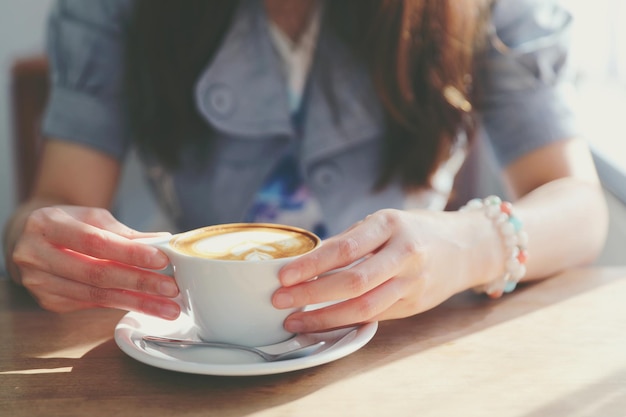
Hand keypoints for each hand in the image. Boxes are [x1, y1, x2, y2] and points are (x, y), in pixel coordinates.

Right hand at [11, 206, 179, 318]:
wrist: (32, 236)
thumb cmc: (69, 223)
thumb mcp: (92, 217)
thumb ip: (123, 232)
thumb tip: (162, 242)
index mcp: (46, 225)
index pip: (94, 242)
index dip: (130, 253)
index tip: (161, 260)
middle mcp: (36, 255)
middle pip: (96, 274)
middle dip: (139, 283)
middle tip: (170, 289)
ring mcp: (39, 283)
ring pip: (96, 296)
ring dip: (137, 303)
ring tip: (167, 307)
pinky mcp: (49, 302)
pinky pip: (92, 305)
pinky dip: (122, 305)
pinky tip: (146, 307)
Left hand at [273, 209, 480, 332]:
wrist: (468, 247)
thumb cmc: (418, 230)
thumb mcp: (386, 221)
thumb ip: (351, 240)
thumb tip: (307, 261)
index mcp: (391, 225)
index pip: (344, 249)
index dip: (311, 265)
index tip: (284, 276)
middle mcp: (405, 254)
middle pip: (352, 282)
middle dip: (311, 294)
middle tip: (281, 300)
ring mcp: (413, 283)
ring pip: (364, 308)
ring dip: (325, 317)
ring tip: (296, 320)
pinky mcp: (414, 305)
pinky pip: (375, 316)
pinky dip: (346, 322)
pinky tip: (323, 323)